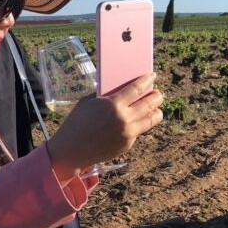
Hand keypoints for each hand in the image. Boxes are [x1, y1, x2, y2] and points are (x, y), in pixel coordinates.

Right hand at [46, 73, 162, 179]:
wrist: (71, 150)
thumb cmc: (76, 123)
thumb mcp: (87, 103)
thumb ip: (105, 95)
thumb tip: (121, 87)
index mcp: (113, 105)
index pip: (137, 88)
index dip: (147, 80)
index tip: (152, 76)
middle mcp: (124, 119)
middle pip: (150, 103)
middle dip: (156, 95)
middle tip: (157, 93)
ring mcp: (128, 133)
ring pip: (152, 119)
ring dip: (156, 111)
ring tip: (155, 107)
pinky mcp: (128, 144)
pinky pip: (139, 130)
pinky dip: (139, 124)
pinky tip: (135, 121)